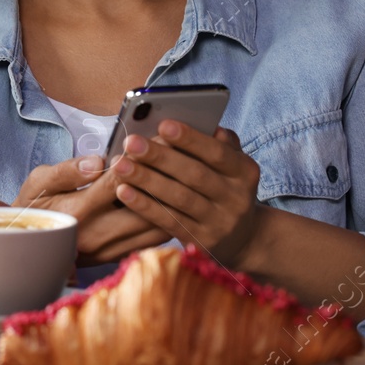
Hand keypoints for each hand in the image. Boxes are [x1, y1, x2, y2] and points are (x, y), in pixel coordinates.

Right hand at [14, 155, 173, 264]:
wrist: (29, 245)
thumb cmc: (34, 207)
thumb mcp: (39, 182)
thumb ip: (67, 170)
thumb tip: (96, 162)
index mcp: (79, 209)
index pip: (120, 179)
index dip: (142, 156)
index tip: (159, 137)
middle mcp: (98, 233)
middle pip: (146, 204)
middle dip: (165, 176)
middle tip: (182, 153)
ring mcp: (110, 249)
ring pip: (156, 225)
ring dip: (171, 200)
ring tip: (182, 174)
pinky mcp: (118, 257)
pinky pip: (154, 240)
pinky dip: (167, 217)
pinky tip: (173, 198)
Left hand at [109, 122, 264, 266]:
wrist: (244, 238)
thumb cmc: (226, 189)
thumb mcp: (233, 165)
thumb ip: (221, 143)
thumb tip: (206, 122)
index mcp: (245, 172)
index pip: (217, 153)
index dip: (190, 139)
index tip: (163, 124)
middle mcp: (237, 198)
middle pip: (194, 175)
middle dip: (160, 157)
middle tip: (130, 142)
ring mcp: (220, 223)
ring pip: (179, 198)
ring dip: (147, 180)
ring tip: (120, 165)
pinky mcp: (202, 243)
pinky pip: (169, 221)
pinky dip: (145, 205)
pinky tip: (124, 191)